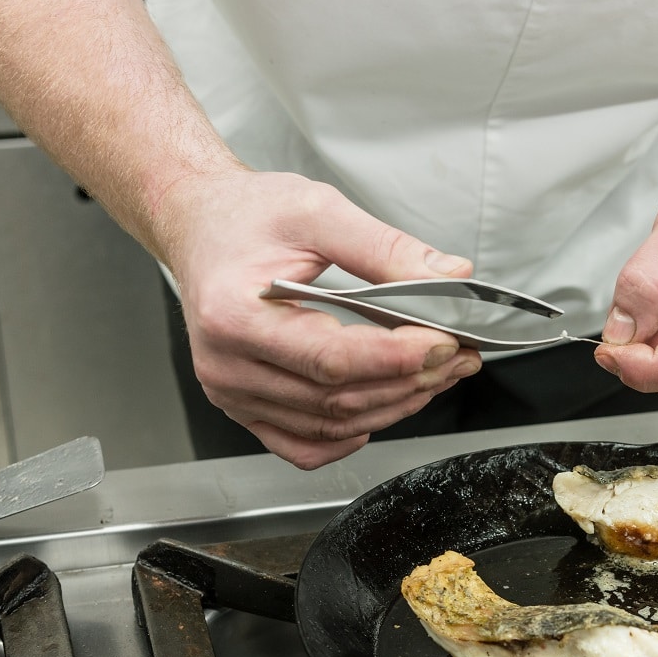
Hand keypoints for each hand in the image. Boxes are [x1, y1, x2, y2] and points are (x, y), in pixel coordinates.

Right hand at [157, 170, 482, 468]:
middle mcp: (227, 363)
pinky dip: (345, 439)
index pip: (332, 358)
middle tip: (456, 357)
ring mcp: (231, 391)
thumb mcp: (318, 211)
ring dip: (391, 406)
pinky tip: (377, 414)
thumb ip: (385, 248)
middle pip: (336, 398)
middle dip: (409, 382)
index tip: (444, 342)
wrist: (201, 226)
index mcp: (235, 315)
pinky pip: (299, 445)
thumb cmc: (245, 216)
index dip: (397, 358)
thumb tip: (448, 277)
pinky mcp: (241, 405)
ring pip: (328, 425)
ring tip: (435, 376)